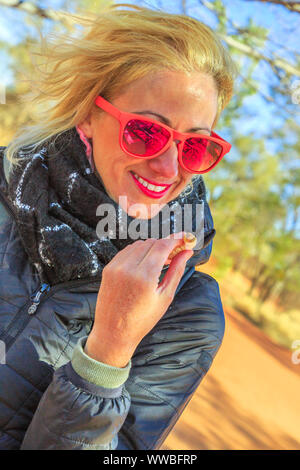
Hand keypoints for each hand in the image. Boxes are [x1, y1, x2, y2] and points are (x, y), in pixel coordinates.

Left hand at [85, 234, 193, 366]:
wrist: (113, 333)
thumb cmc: (142, 320)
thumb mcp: (165, 297)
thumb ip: (176, 271)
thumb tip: (187, 252)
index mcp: (144, 276)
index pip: (162, 245)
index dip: (175, 239)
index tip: (185, 237)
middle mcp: (128, 268)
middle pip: (151, 243)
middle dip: (165, 244)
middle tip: (176, 252)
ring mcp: (115, 267)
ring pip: (138, 244)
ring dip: (152, 247)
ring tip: (162, 260)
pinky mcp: (108, 269)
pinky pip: (126, 251)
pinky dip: (138, 252)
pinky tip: (146, 262)